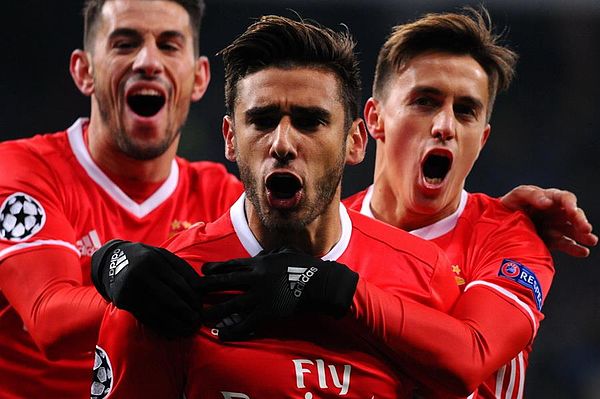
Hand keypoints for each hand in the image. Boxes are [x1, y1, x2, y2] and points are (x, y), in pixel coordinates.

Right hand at [91, 240, 203, 337]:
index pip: (179, 284)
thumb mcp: (165, 256)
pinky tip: (173, 333)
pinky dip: (161, 327)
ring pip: (158, 312)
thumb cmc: (147, 258)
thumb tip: (202, 289)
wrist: (113, 261)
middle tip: (198, 321)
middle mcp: (140, 276)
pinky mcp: (124, 302)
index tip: (200, 307)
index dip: (192, 298)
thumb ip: (183, 270)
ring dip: (176, 324)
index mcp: (154, 261)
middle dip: (186, 313)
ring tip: (189, 330)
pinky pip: (146, 318)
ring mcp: (130, 289)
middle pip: (169, 300)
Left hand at [200, 247, 358, 340]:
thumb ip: (271, 253)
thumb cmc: (306, 266)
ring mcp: (261, 296)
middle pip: (226, 281)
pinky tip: (222, 335)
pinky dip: (234, 331)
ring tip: (200, 316)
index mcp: (260, 263)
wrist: (321, 284)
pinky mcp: (268, 313)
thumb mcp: (287, 253)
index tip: (203, 271)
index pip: (232, 265)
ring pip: (231, 304)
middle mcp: (256, 278)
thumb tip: (263, 253)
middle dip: (206, 286)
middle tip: (192, 290)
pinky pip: (247, 324)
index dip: (216, 268)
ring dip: (215, 311)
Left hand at [501, 185, 597, 256]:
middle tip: (585, 229)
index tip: (571, 211)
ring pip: (573, 230)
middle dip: (580, 221)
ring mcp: (555, 227)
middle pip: (573, 215)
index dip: (570, 204)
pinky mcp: (551, 240)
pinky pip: (565, 244)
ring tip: (591, 240)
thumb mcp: (518, 196)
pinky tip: (583, 252)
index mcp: (549, 198)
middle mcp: (556, 212)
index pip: (565, 198)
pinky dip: (574, 249)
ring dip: (583, 236)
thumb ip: (532, 195)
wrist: (500, 223)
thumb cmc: (510, 205)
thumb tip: (548, 202)